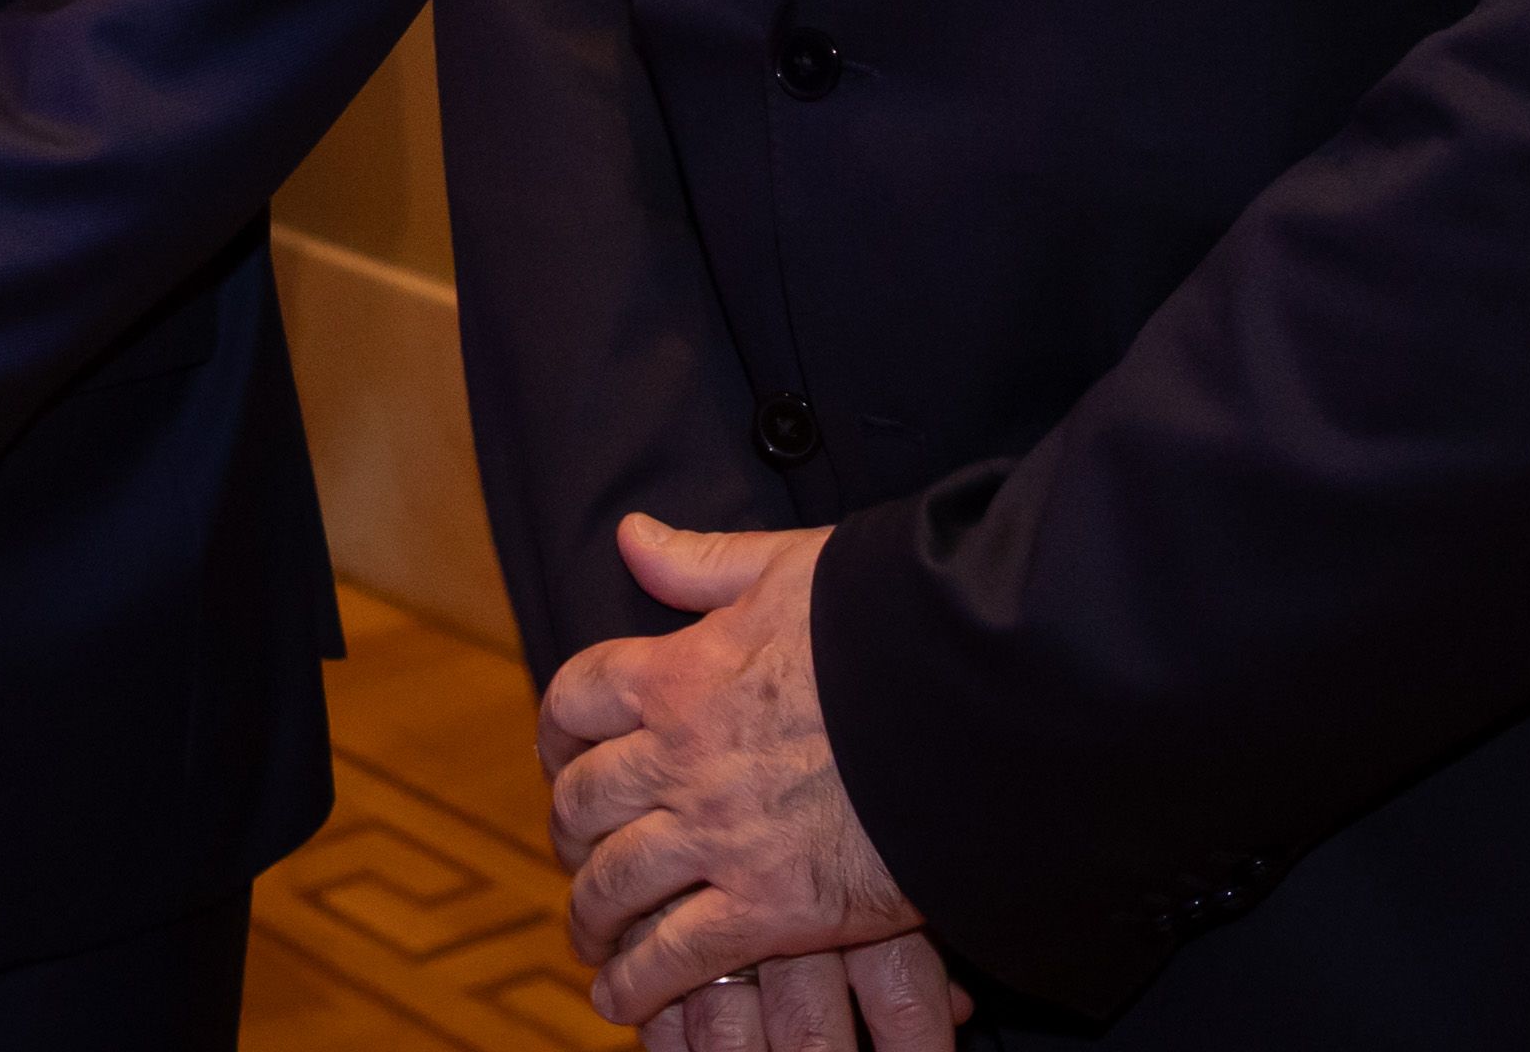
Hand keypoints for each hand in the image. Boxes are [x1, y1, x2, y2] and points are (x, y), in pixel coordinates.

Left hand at [544, 515, 952, 1034]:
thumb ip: (701, 561)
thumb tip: (630, 535)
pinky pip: (673, 956)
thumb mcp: (787, 568)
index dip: (557, 728)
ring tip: (590, 931)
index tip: (559, 750)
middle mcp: (681, 756)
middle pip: (582, 798)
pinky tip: (620, 994)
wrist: (972, 702)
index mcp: (679, 672)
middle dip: (568, 826)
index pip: (577, 697)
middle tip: (575, 846)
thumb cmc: (889, 625)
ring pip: (613, 883)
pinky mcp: (768, 907)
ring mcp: (718, 836)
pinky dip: (635, 983)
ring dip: (590, 911)